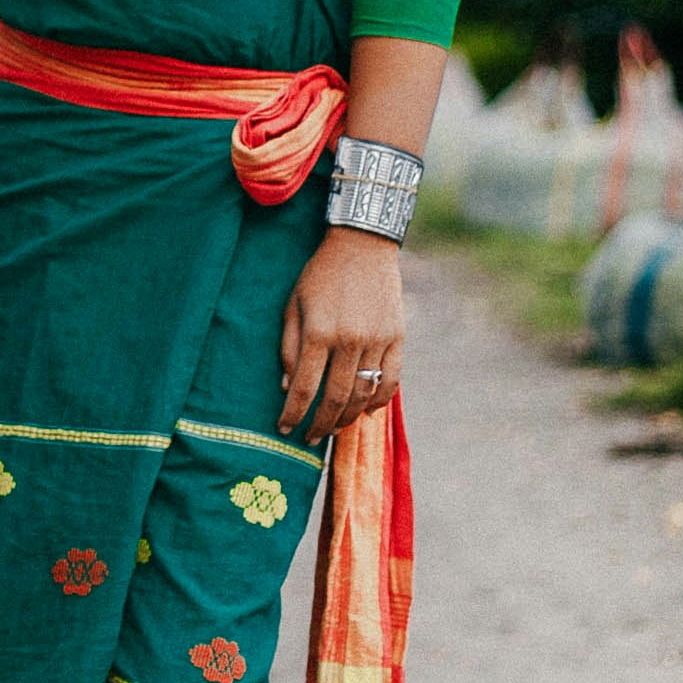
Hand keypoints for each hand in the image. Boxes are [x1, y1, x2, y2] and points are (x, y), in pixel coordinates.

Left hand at [277, 227, 402, 443]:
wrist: (363, 245)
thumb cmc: (320, 274)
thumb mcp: (293, 304)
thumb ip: (289, 347)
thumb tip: (287, 386)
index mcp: (319, 332)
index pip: (304, 388)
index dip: (293, 414)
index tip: (285, 429)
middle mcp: (349, 340)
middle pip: (335, 399)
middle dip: (320, 424)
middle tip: (310, 437)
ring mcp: (377, 340)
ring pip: (363, 394)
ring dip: (347, 417)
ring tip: (333, 426)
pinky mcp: (397, 338)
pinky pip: (391, 380)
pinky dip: (378, 401)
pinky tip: (365, 410)